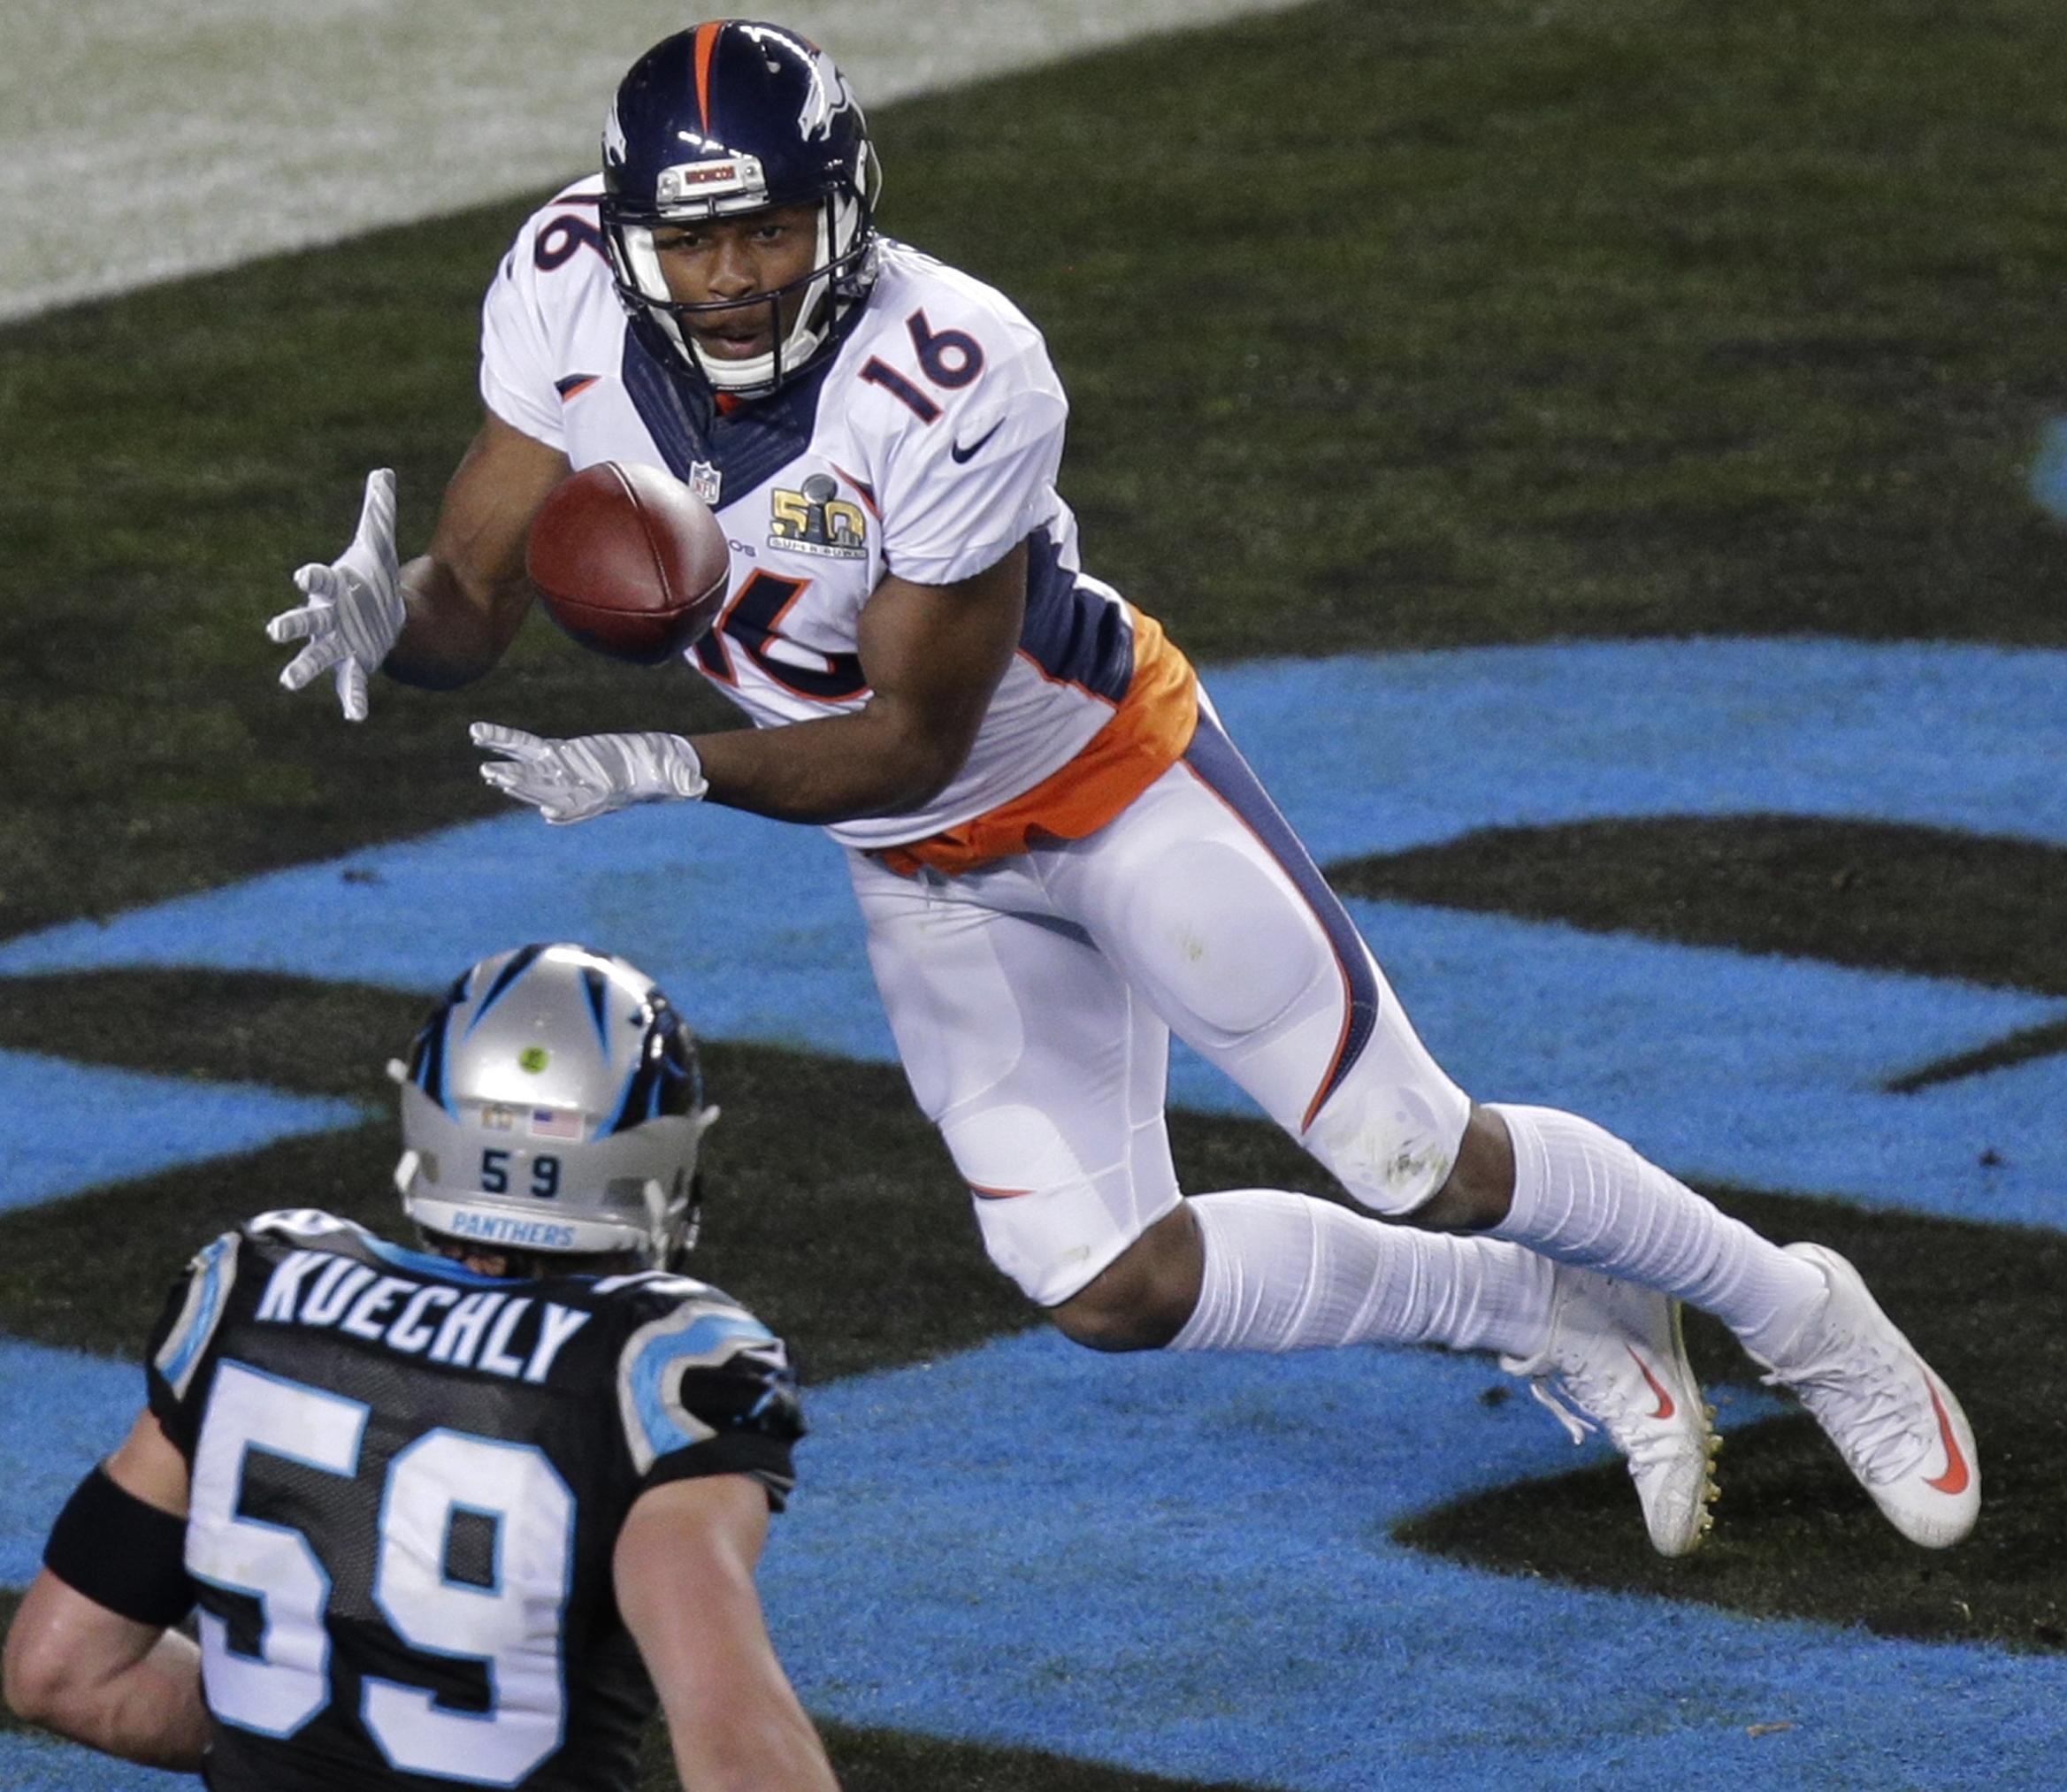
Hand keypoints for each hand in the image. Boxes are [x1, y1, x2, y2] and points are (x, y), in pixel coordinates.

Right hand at [267, 469, 405, 721]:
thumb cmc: (372, 578)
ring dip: (303, 667)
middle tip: (275, 631)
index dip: (313, 578)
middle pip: (306, 621)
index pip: (320, 580)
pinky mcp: (354, 663)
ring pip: (317, 656)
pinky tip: (355, 716)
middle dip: (292, 625)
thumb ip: (378, 511)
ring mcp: (337, 643)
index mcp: (332, 587)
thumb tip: (382, 472)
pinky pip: (350, 684)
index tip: (305, 576)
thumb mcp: (379, 545)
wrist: (385, 612)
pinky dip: (352, 699)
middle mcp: (327, 617)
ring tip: (288, 680)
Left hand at [471, 724, 708, 823]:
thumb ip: (686, 784)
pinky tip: (479, 734)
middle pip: (547, 790)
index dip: (568, 811)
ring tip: (485, 770)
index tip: (548, 812)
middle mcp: (579, 789)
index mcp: (606, 797)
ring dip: (507, 771)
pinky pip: (525, 746)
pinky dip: (503, 740)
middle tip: (499, 780)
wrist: (656, 767)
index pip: (585, 807)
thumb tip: (701, 788)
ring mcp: (565, 772)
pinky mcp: (559, 754)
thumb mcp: (681, 779)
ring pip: (529, 771)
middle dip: (524, 786)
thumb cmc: (670, 775)